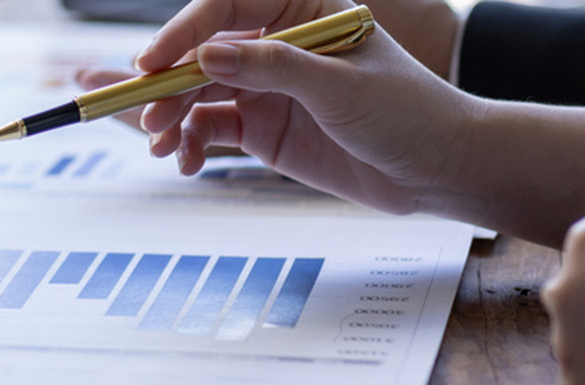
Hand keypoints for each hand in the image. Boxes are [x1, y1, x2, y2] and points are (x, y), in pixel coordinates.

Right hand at [124, 0, 478, 212]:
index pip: (225, 8)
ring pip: (197, 92)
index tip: (153, 63)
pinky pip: (209, 127)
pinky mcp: (262, 126)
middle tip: (147, 116)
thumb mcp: (342, 87)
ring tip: (158, 145)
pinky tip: (184, 161)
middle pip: (200, 52)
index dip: (183, 32)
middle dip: (168, 83)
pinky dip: (190, 143)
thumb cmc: (407, 112)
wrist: (438, 169)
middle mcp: (276, 42)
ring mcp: (266, 85)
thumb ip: (274, 69)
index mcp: (300, 8)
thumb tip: (208, 57)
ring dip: (171, 116)